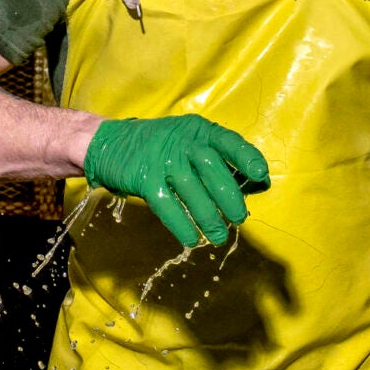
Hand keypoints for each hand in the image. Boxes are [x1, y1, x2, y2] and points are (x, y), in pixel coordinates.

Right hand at [83, 116, 270, 249]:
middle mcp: (183, 143)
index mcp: (199, 131)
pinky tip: (191, 238)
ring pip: (193, 191)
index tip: (260, 176)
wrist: (110, 142)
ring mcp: (162, 161)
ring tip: (219, 236)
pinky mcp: (144, 179)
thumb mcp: (189, 142)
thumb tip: (257, 184)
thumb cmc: (161, 147)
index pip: (229, 142)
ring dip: (209, 217)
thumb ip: (219, 159)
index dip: (247, 159)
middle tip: (238, 218)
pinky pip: (168, 206)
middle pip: (213, 170)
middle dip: (230, 198)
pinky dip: (181, 225)